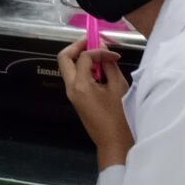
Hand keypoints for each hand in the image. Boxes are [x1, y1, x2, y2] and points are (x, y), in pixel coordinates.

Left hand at [58, 37, 132, 169]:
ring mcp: (71, 94)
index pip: (85, 56)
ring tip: (98, 55)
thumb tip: (103, 49)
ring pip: (67, 67)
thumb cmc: (120, 116)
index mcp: (80, 85)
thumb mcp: (118, 87)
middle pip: (64, 58)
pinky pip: (74, 77)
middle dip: (77, 46)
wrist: (113, 143)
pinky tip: (98, 69)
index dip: (99, 51)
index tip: (114, 55)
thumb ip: (109, 65)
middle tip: (92, 41)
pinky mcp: (76, 99)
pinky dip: (83, 68)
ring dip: (79, 57)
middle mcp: (71, 87)